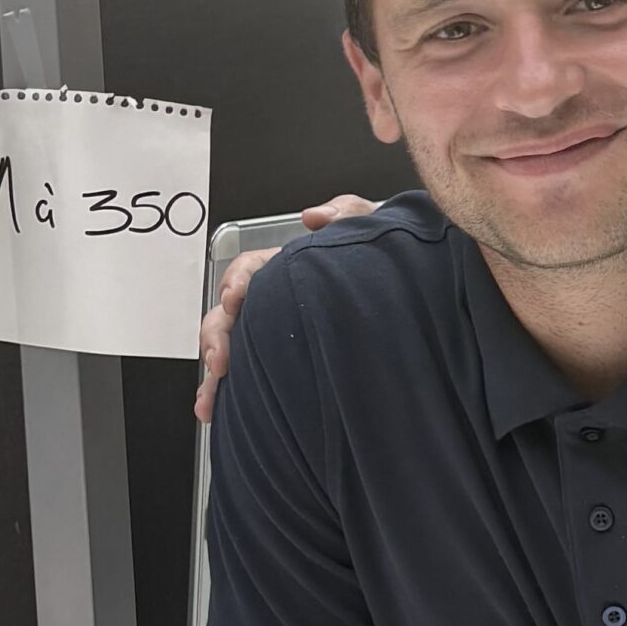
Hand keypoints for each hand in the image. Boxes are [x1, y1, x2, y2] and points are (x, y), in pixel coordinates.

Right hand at [193, 196, 379, 420]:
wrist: (415, 299)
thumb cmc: (385, 260)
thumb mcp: (373, 229)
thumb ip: (347, 213)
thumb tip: (313, 216)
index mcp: (289, 267)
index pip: (249, 269)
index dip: (236, 282)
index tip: (235, 297)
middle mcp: (274, 301)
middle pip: (228, 315)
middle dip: (216, 337)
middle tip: (220, 361)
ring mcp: (276, 333)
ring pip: (231, 349)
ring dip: (213, 373)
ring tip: (210, 397)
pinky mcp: (283, 362)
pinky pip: (247, 377)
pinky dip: (226, 394)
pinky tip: (215, 412)